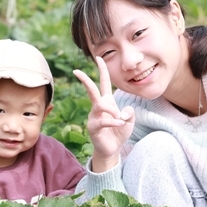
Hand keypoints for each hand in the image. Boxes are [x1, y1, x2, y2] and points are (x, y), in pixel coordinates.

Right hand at [73, 57, 133, 171]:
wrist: (112, 149)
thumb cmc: (119, 132)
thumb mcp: (129, 120)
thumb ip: (129, 112)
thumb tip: (123, 112)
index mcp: (107, 101)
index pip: (104, 82)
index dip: (102, 70)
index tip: (98, 57)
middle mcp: (98, 106)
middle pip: (91, 90)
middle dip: (84, 80)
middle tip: (76, 71)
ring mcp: (94, 116)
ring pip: (101, 105)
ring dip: (112, 111)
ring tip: (121, 120)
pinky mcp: (93, 127)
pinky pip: (104, 121)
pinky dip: (114, 122)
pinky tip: (120, 124)